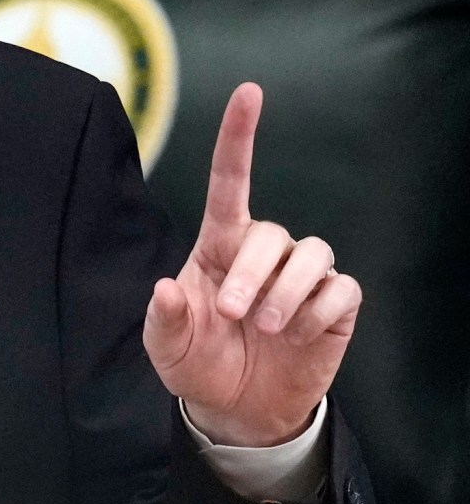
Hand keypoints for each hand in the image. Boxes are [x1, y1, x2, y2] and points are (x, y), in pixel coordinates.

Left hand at [142, 82, 361, 446]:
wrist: (237, 410)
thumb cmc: (198, 363)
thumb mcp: (166, 346)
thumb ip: (163, 318)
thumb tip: (166, 287)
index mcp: (218, 245)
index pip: (230, 181)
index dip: (238, 136)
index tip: (249, 92)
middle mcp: (262, 252)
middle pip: (269, 232)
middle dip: (251, 273)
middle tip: (235, 315)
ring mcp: (301, 276)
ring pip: (311, 253)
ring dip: (285, 292)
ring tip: (265, 327)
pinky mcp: (334, 304)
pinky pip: (340, 289)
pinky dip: (316, 313)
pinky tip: (296, 336)